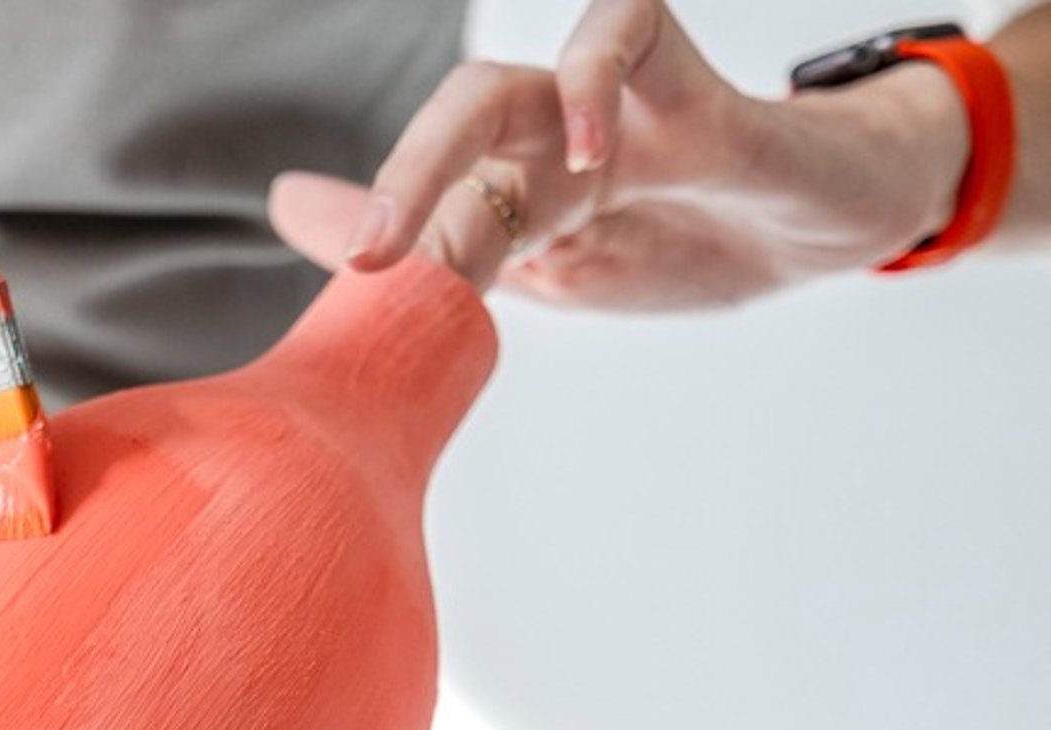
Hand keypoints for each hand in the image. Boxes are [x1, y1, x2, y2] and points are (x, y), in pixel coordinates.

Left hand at [269, 0, 970, 307]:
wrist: (842, 223)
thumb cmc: (697, 234)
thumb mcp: (560, 270)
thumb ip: (450, 254)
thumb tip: (305, 217)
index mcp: (520, 189)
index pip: (426, 203)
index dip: (368, 237)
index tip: (329, 281)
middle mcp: (550, 139)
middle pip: (445, 132)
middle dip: (390, 187)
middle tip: (362, 264)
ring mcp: (616, 110)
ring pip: (506, 90)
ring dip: (442, 154)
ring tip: (421, 241)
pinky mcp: (695, 92)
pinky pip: (628, 30)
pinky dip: (592, 82)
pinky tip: (583, 154)